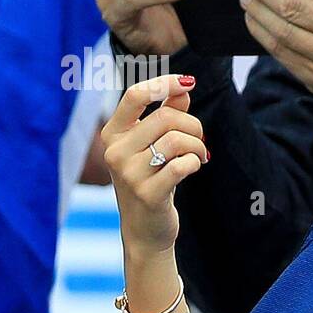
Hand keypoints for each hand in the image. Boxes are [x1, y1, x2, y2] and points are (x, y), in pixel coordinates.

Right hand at [101, 75, 208, 257]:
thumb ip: (166, 113)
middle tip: (199, 141)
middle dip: (193, 126)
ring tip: (199, 156)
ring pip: (177, 140)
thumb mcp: (154, 145)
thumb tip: (183, 87)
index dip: (164, 84)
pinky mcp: (147, 193)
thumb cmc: (151, 179)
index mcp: (113, 133)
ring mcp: (128, 174)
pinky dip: (195, 163)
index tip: (188, 83)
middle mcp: (115, 151)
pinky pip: (182, 165)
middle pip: (166, 118)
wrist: (144, 229)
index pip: (136, 95)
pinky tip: (194, 167)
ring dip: (198, 146)